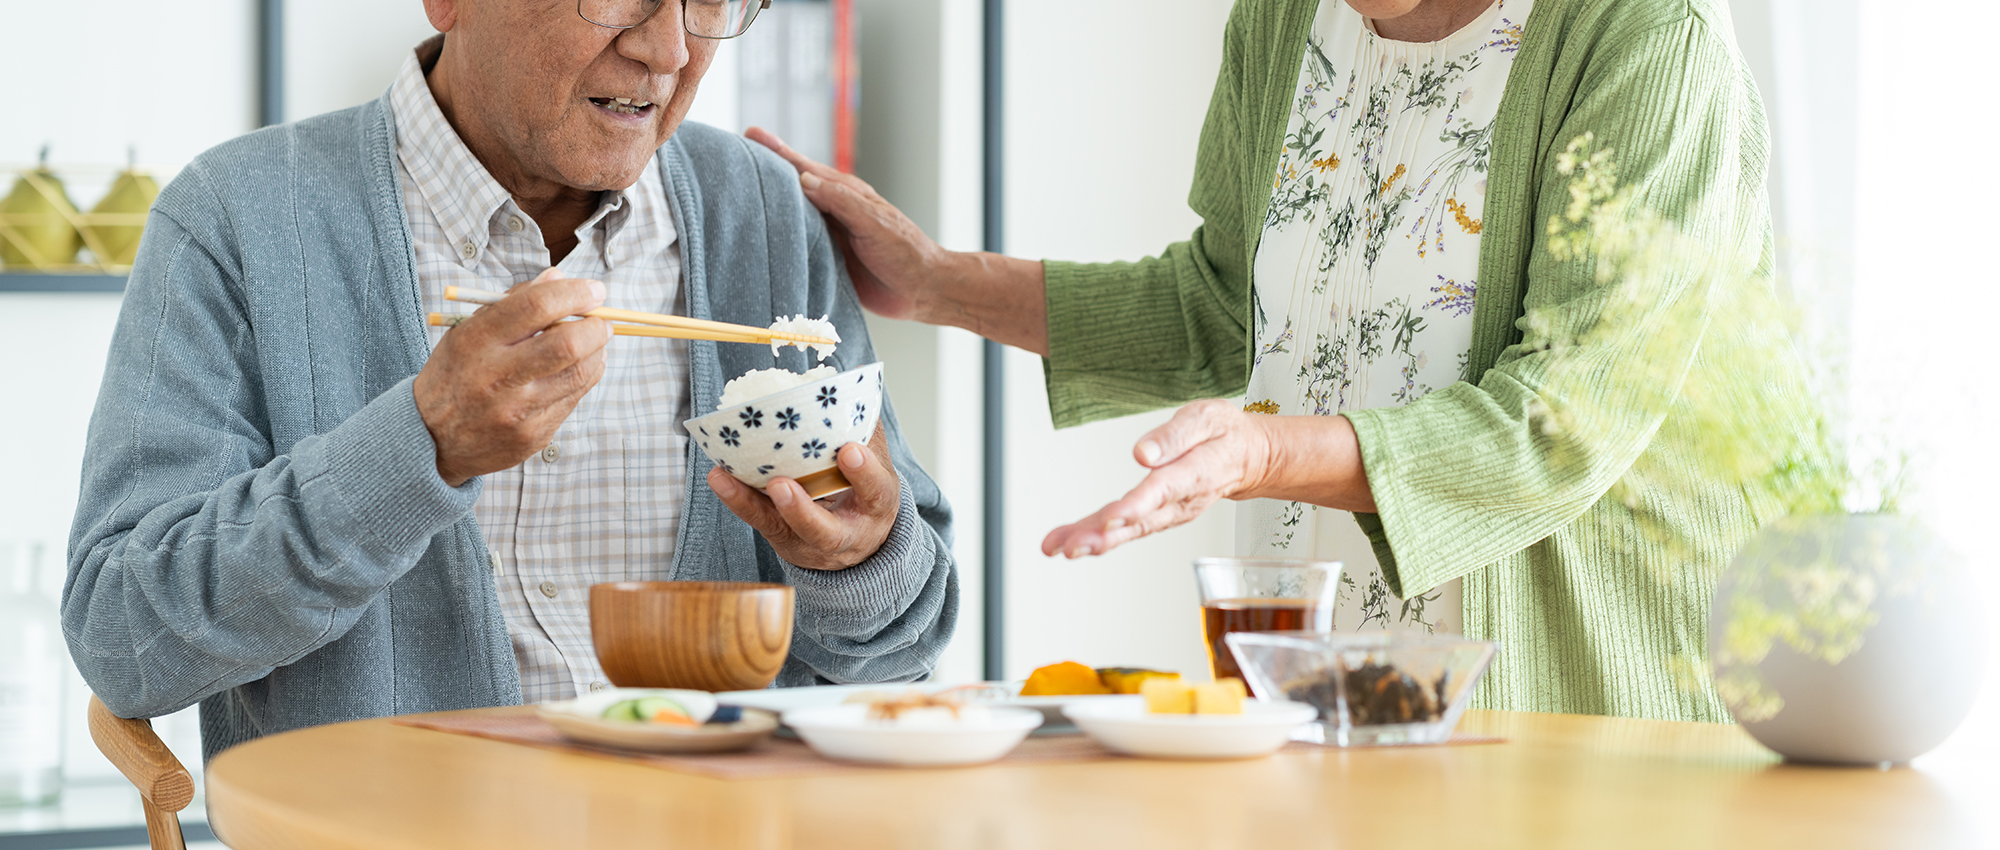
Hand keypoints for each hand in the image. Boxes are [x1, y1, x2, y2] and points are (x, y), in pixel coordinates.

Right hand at [413, 269, 611, 486]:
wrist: (431, 436)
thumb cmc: (456, 373)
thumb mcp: (467, 330)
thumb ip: (512, 303)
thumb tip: (557, 277)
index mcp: (475, 341)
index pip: (536, 307)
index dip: (574, 294)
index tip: (595, 290)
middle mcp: (495, 376)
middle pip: (567, 344)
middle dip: (596, 326)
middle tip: (601, 320)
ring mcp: (516, 410)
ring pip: (579, 373)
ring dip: (598, 351)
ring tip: (594, 340)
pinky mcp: (532, 434)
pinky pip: (574, 398)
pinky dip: (587, 375)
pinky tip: (582, 365)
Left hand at [708, 420, 901, 569]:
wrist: (860, 542)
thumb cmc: (866, 494)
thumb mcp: (879, 465)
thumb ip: (867, 429)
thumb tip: (857, 379)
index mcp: (876, 507)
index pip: (875, 491)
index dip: (864, 473)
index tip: (850, 449)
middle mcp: (845, 533)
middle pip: (825, 531)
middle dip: (802, 510)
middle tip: (781, 485)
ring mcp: (811, 541)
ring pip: (783, 529)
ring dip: (752, 504)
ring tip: (726, 478)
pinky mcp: (783, 537)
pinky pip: (758, 519)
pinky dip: (737, 498)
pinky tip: (718, 476)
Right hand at [744, 127, 942, 320]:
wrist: (923, 290)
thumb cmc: (906, 252)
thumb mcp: (874, 222)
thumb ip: (841, 201)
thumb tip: (803, 180)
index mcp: (845, 194)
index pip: (803, 168)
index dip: (777, 151)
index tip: (751, 134)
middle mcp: (834, 211)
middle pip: (791, 190)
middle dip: (764, 173)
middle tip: (732, 158)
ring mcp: (829, 236)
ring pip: (791, 217)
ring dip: (766, 207)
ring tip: (736, 193)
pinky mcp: (827, 261)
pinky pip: (797, 248)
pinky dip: (778, 241)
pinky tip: (759, 240)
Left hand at [1042, 400, 1275, 558]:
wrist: (1247, 458)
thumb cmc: (1224, 434)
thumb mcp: (1207, 418)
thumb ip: (1175, 435)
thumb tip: (1142, 453)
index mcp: (1196, 473)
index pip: (1164, 491)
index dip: (1137, 506)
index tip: (1111, 518)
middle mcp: (1181, 501)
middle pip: (1141, 521)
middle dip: (1105, 536)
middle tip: (1073, 546)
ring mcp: (1169, 513)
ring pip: (1129, 530)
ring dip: (1094, 541)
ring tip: (1059, 547)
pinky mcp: (1157, 516)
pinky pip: (1126, 529)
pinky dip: (1097, 536)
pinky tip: (1068, 541)